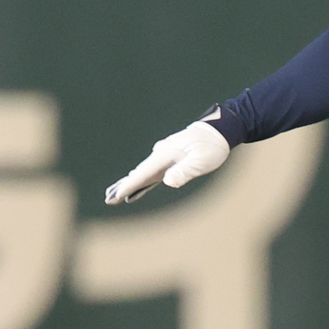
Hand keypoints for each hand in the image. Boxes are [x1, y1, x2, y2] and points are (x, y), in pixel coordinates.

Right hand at [104, 121, 230, 203]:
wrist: (220, 130)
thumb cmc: (212, 146)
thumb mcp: (202, 160)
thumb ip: (185, 171)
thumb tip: (167, 181)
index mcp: (166, 155)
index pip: (143, 173)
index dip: (129, 186)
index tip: (116, 196)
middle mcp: (162, 154)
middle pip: (139, 173)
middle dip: (124, 186)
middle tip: (108, 198)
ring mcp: (165, 155)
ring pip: (143, 172)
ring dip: (130, 183)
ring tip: (114, 194)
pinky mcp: (171, 158)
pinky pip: (152, 171)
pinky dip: (142, 179)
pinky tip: (136, 186)